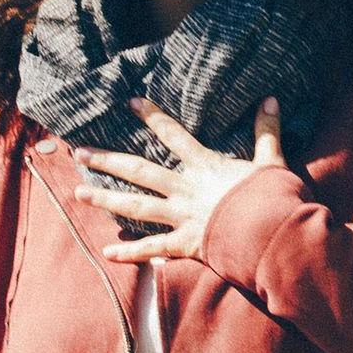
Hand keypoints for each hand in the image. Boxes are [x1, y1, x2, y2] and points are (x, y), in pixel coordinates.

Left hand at [78, 98, 282, 263]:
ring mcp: (182, 217)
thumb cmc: (275, 198)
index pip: (173, 135)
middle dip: (108, 161)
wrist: (275, 234)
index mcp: (205, 166)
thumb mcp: (273, 160)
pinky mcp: (186, 244)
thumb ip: (267, 131)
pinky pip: (153, 248)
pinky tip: (108, 252)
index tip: (128, 102)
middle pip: (140, 171)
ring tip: (77, 194)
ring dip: (106, 200)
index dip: (151, 117)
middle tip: (80, 153)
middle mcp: (186, 189)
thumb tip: (271, 99)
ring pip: (136, 206)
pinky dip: (130, 252)